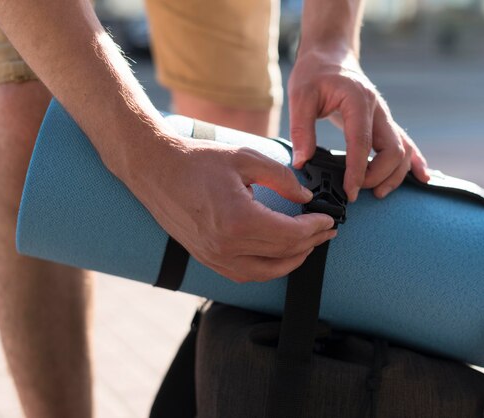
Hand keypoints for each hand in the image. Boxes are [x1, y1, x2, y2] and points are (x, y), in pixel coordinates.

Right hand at [121, 130, 336, 282]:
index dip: (315, 228)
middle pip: (283, 253)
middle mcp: (227, 245)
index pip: (291, 234)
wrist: (154, 169)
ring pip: (266, 271)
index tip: (329, 220)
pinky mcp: (206, 258)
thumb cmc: (196, 160)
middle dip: (311, 243)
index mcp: (239, 220)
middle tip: (326, 231)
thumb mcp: (245, 158)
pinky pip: (244, 274)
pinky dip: (267, 269)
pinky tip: (278, 258)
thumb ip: (281, 178)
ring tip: (308, 246)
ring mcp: (214, 256)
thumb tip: (304, 196)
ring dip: (292, 261)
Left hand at [288, 49, 429, 201]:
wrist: (330, 55)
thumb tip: (302, 162)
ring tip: (377, 193)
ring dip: (395, 174)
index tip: (349, 192)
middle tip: (356, 191)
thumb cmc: (314, 74)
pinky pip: (406, 143)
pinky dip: (415, 162)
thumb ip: (301, 130)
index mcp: (358, 101)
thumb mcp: (300, 97)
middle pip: (393, 149)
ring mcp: (384, 116)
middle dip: (378, 176)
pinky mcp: (384, 122)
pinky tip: (422, 178)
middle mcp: (378, 109)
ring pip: (403, 150)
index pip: (362, 143)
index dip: (357, 171)